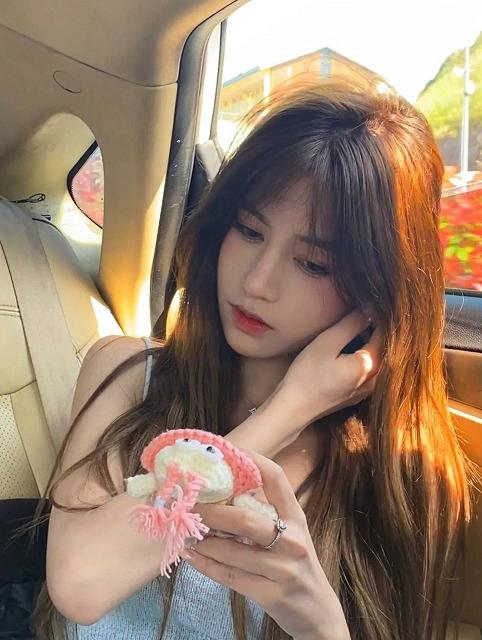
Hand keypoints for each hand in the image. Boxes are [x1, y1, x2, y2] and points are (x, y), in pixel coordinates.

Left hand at [182, 451, 349, 639]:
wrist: (317, 610)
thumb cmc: (295, 563)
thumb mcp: (290, 533)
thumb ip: (265, 513)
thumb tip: (223, 493)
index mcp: (296, 517)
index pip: (277, 480)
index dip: (253, 462)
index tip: (229, 453)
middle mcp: (292, 540)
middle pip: (244, 519)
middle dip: (212, 512)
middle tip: (190, 505)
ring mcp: (283, 569)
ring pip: (232, 551)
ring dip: (203, 542)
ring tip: (187, 533)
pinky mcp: (271, 594)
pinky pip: (231, 577)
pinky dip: (207, 566)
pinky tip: (192, 557)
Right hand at [278, 308, 382, 426]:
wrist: (292, 409)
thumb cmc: (307, 375)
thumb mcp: (328, 342)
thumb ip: (352, 324)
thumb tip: (371, 308)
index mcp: (370, 364)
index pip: (384, 333)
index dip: (377, 316)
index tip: (367, 304)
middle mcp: (373, 380)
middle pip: (381, 348)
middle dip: (373, 329)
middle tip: (360, 313)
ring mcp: (365, 391)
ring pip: (374, 360)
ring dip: (367, 344)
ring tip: (353, 329)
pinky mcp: (354, 397)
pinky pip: (365, 372)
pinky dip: (360, 358)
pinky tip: (345, 352)